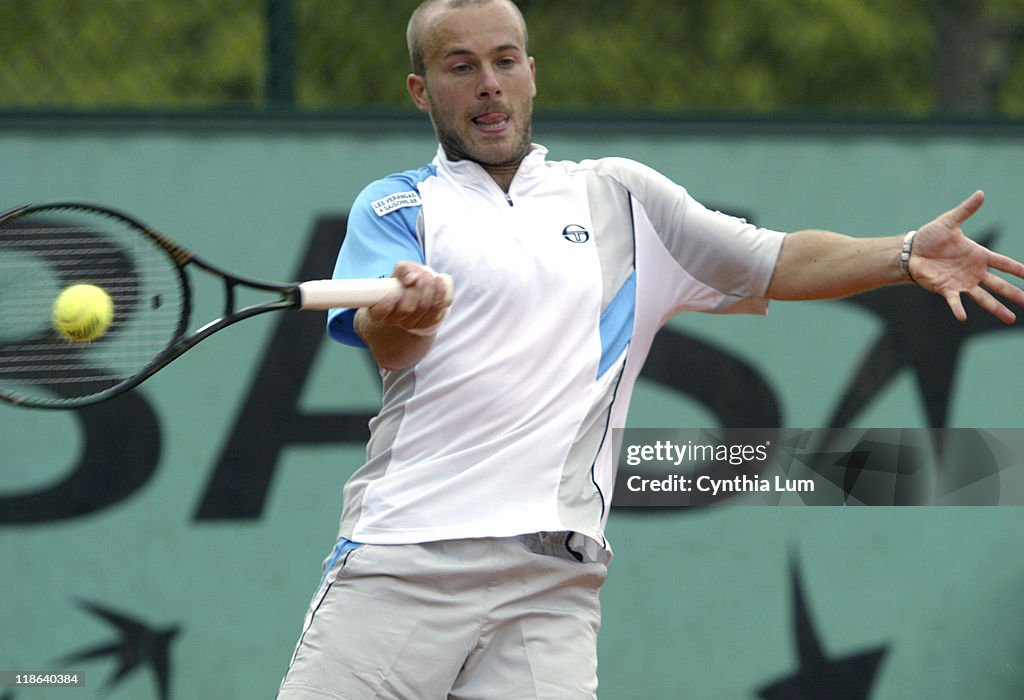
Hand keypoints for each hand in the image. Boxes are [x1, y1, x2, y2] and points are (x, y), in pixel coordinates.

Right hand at [363, 261, 452, 334]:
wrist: (419, 288)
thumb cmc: (405, 279)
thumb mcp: (402, 270)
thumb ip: (404, 269)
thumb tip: (412, 279)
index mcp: (379, 310)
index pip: (378, 314)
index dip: (386, 305)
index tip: (393, 293)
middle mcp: (394, 320)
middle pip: (406, 309)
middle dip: (416, 289)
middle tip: (420, 276)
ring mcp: (411, 324)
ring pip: (422, 309)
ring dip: (429, 289)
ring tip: (429, 276)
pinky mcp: (427, 323)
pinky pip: (436, 312)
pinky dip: (440, 295)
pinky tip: (439, 282)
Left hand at [909, 190, 1023, 322]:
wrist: (911, 251)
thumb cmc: (931, 236)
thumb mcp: (949, 221)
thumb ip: (966, 210)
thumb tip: (981, 193)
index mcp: (978, 255)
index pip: (1003, 263)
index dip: (1017, 269)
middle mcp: (973, 272)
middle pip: (998, 284)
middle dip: (1014, 293)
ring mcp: (961, 282)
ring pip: (983, 297)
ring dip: (996, 308)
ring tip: (1010, 319)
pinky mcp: (946, 289)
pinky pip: (954, 301)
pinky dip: (958, 308)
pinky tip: (962, 317)